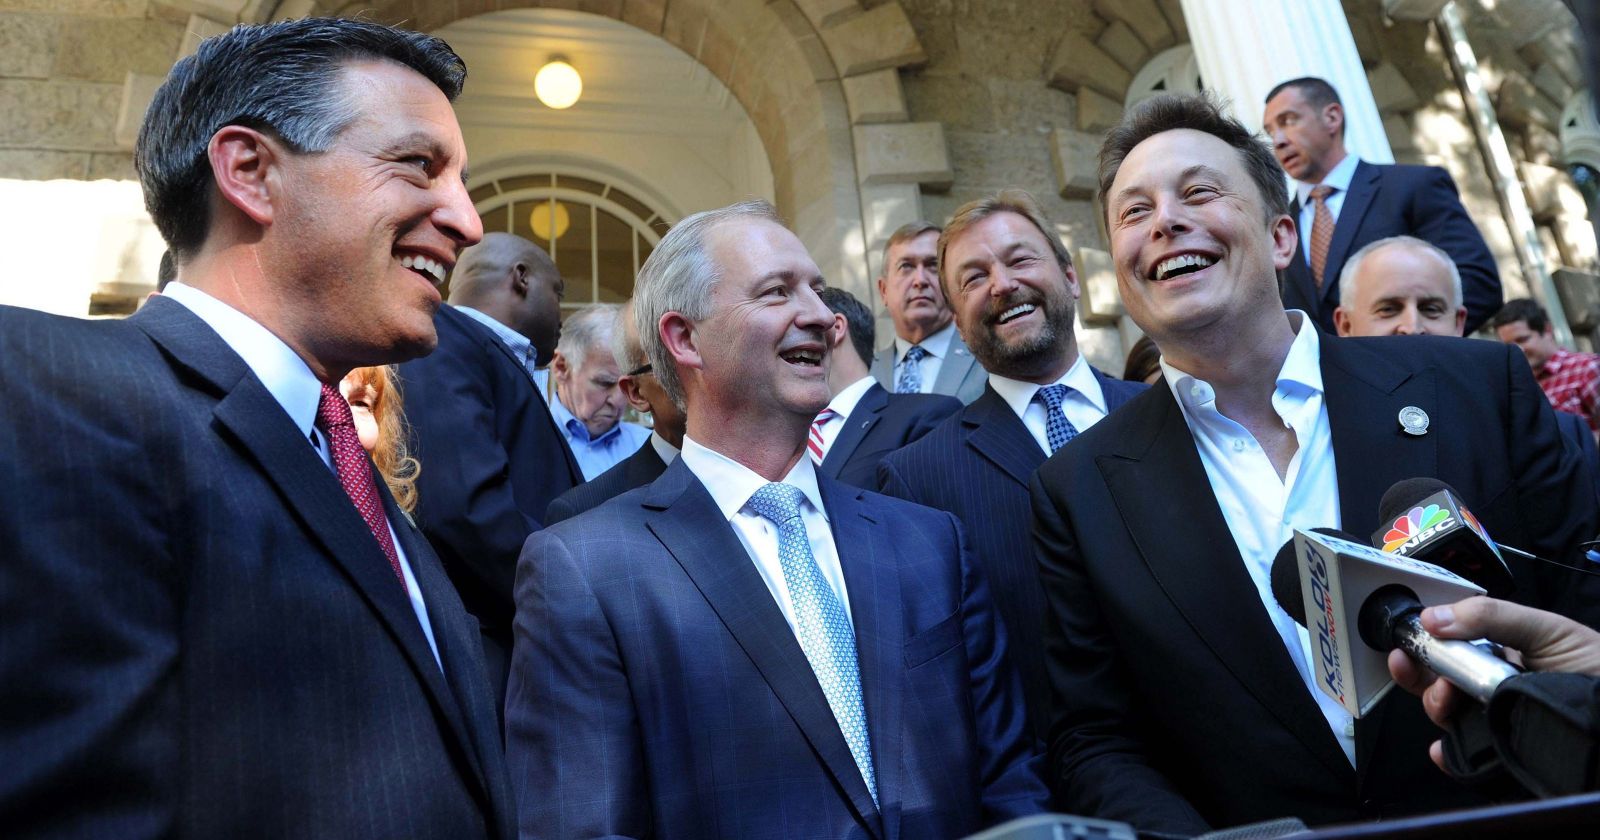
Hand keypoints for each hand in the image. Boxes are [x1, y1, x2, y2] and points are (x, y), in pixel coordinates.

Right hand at [1387, 596, 1599, 769]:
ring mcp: (1495, 722)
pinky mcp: (1501, 755)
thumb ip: (1491, 617)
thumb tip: (1432, 618)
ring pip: (1447, 716)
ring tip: (1447, 702)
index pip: (1451, 647)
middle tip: (1410, 666)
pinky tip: (1445, 750)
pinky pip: (1464, 757)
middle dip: (1419, 675)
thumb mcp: (1546, 630)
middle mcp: (1493, 688)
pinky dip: (1447, 755)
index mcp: (1501, 654)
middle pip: (1439, 681)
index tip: (1408, 642)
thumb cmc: (1595, 669)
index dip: (1425, 644)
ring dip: (1435, 706)